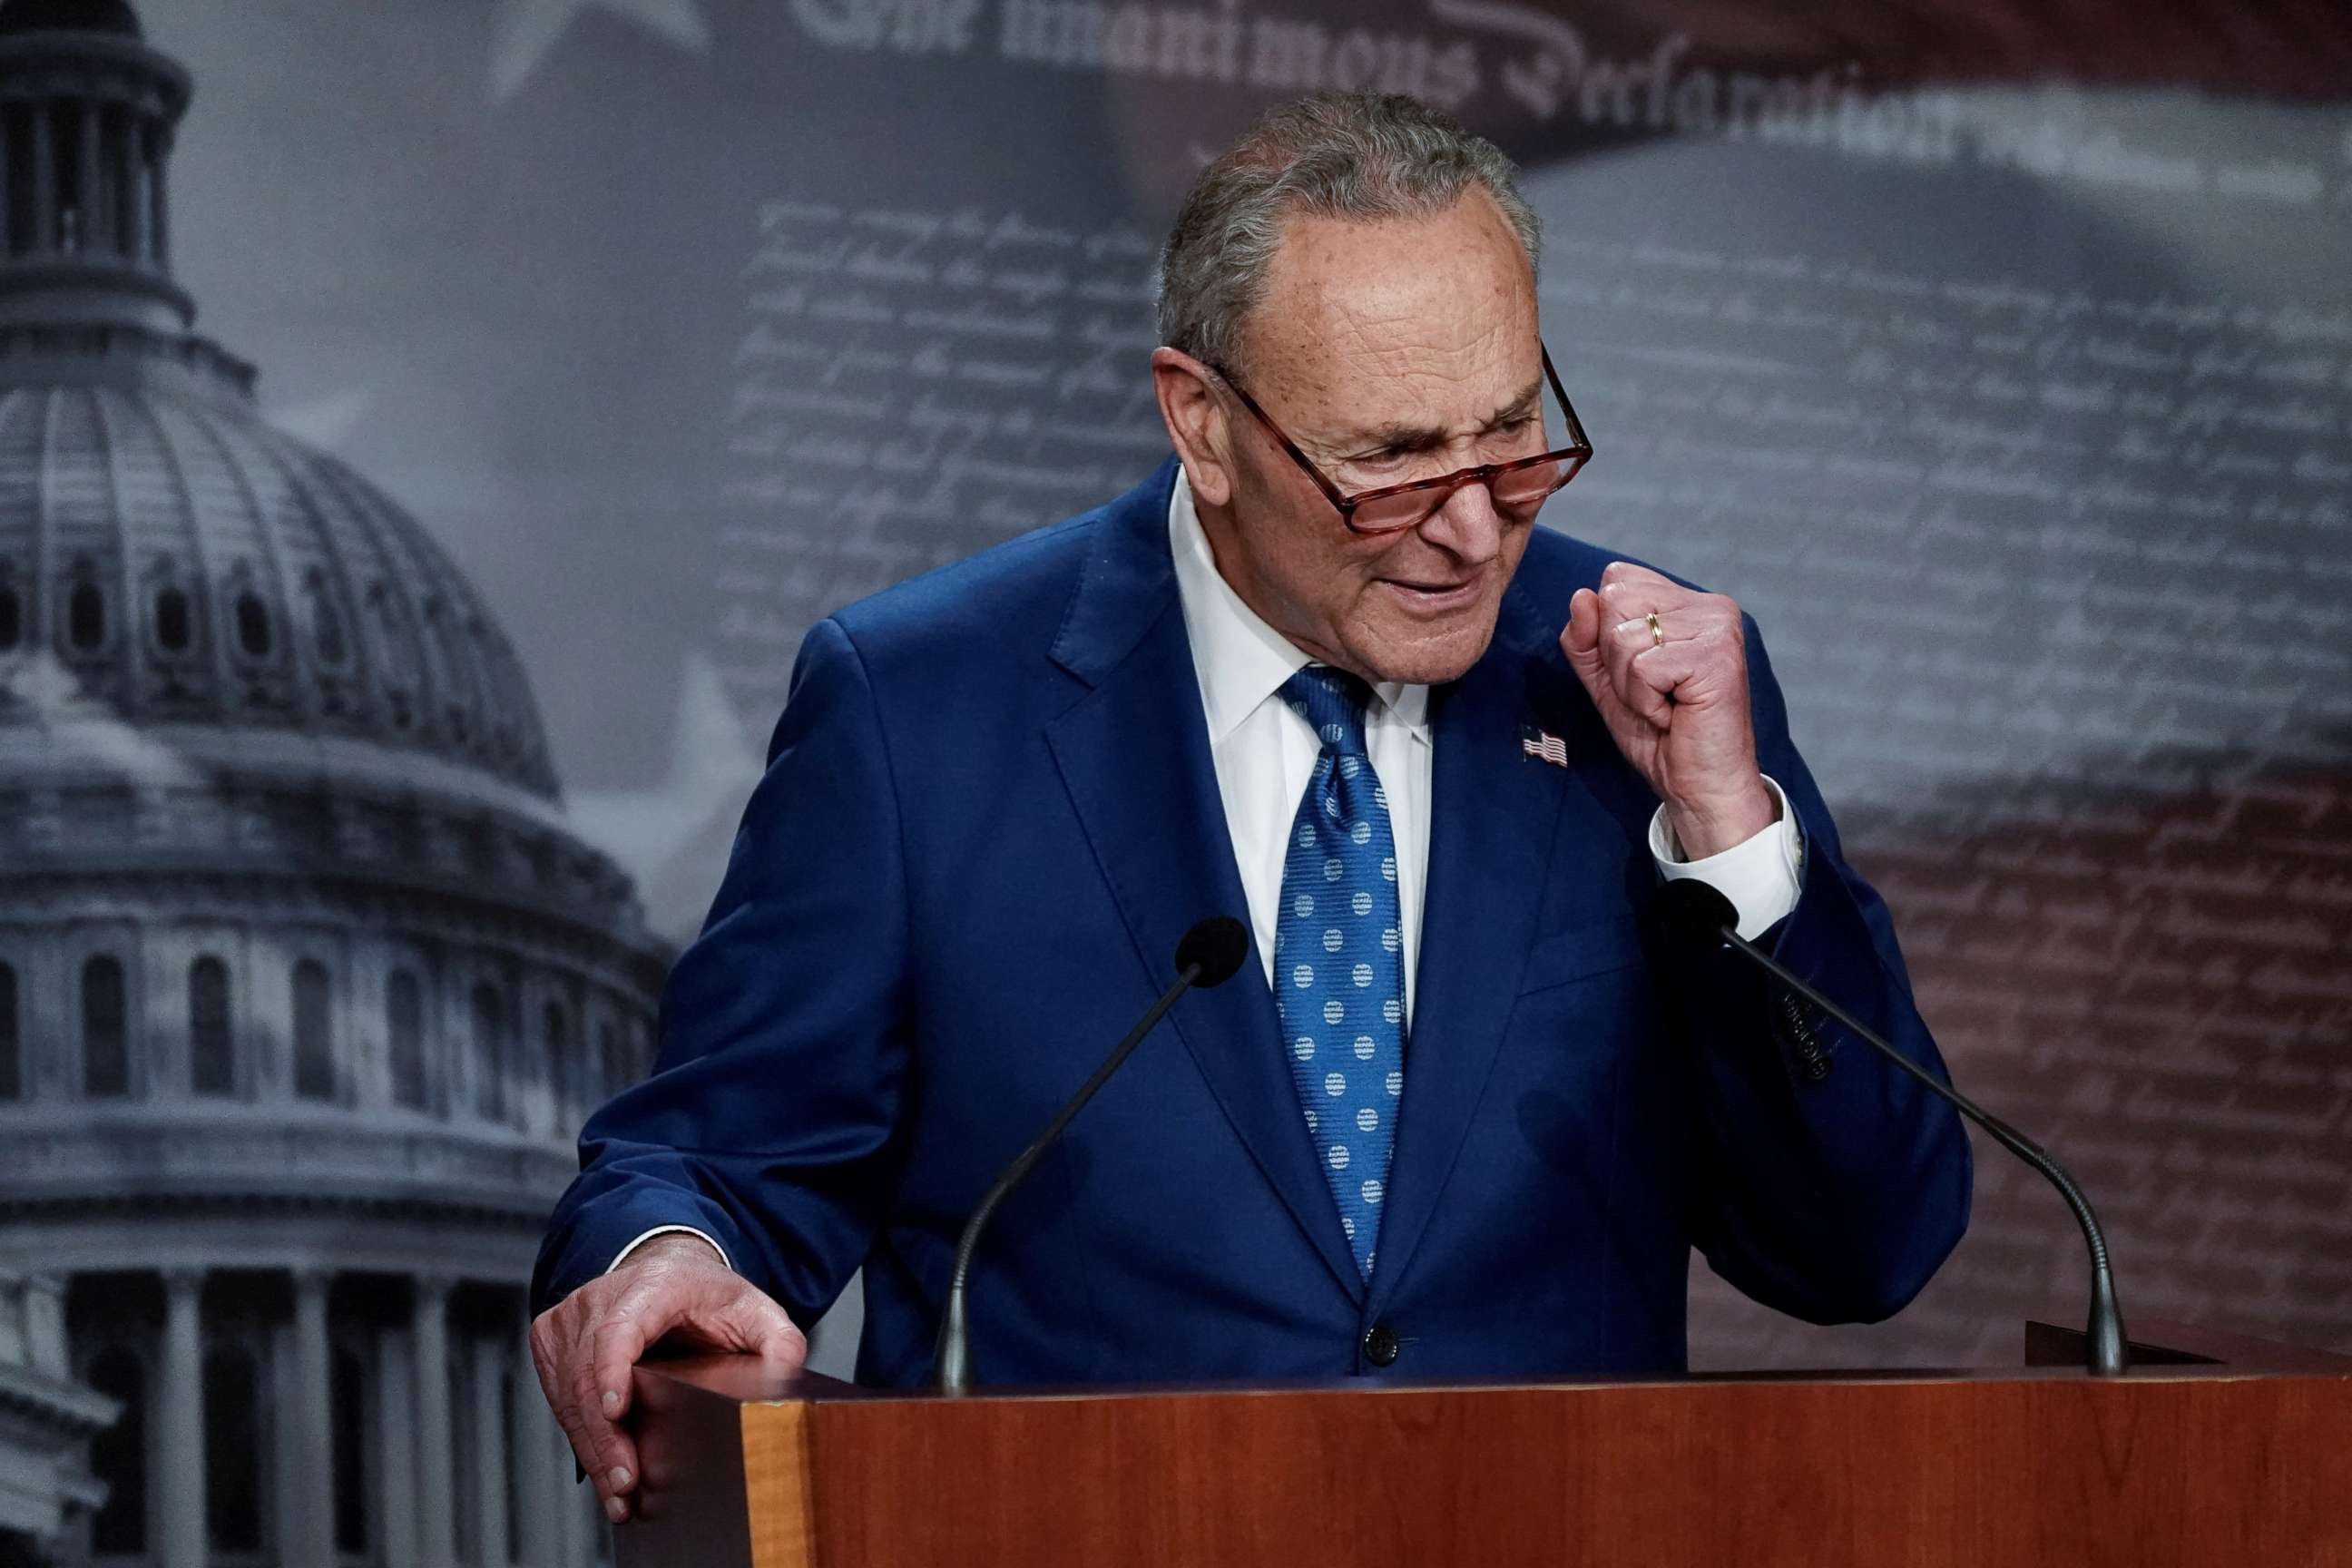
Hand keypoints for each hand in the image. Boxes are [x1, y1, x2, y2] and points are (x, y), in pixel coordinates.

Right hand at [528, 1233, 805, 1524]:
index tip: (615, 1410)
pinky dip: (578, 1434)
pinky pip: (557, 1394)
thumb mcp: (757, 1311)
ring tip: (617, 1489)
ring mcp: (572, 1317)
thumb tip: (785, 1384)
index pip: (621, 1327)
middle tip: (626, 1481)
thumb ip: (781, 1344)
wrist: (669, 1273)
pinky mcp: (552, 1339)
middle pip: (588, 1372)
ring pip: (567, 1391)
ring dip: (591, 1445)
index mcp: (655, 1285)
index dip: (612, 1369)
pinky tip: (601, 1464)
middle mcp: (603, 1296)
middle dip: (606, 1435)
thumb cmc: (708, 1296)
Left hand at [1560, 562, 1774, 857]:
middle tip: (1653, 692)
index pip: (1616, 579)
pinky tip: (1675, 714)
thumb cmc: (1659, 735)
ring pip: (1623, 636)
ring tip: (1665, 704)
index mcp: (1686, 602)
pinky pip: (1642, 667)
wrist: (1698, 786)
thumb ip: (1585, 639)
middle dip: (1615, 658)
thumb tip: (1580, 595)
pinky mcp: (1717, 655)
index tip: (1641, 672)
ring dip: (1630, 686)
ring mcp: (1718, 626)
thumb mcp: (1606, 680)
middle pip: (1615, 599)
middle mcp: (1709, 605)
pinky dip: (1645, 700)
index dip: (1606, 631)